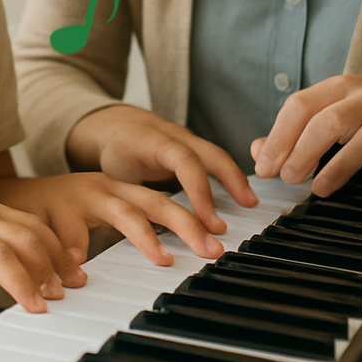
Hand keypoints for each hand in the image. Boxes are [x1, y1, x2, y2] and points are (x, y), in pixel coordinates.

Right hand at [0, 171, 224, 262]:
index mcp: (114, 189)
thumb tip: (167, 255)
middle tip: (208, 248)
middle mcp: (99, 188)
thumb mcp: (95, 217)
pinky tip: (79, 266)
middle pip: (147, 202)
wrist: (4, 196)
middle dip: (182, 223)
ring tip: (161, 256)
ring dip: (141, 235)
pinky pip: (63, 231)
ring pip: (116, 212)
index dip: (189, 219)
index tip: (217, 243)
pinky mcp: (44, 209)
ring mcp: (73, 196)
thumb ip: (124, 229)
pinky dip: (71, 248)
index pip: (159, 201)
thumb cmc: (55, 213)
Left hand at [65, 105, 256, 237]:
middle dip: (231, 179)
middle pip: (209, 153)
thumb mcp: (112, 175)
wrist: (111, 123)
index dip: (200, 191)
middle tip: (247, 208)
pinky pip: (212, 157)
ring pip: (215, 154)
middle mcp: (174, 136)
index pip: (185, 161)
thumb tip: (136, 238)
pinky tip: (238, 194)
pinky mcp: (190, 145)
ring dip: (234, 178)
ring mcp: (184, 138)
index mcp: (154, 141)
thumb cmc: (113, 151)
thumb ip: (126, 202)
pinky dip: (227, 174)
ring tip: (250, 204)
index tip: (209, 222)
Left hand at [250, 75, 361, 195]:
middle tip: (288, 179)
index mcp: (337, 87)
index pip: (301, 106)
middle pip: (331, 119)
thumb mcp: (329, 111)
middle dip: (305, 150)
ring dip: (342, 163)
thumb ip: (293, 132)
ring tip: (319, 189)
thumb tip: (258, 153)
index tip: (265, 167)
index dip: (279, 137)